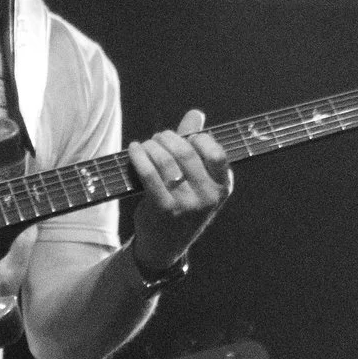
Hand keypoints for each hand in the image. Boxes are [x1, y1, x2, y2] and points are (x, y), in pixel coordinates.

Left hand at [125, 109, 232, 272]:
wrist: (165, 245)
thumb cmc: (182, 203)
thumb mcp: (196, 180)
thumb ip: (196, 146)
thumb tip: (196, 113)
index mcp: (223, 187)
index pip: (216, 153)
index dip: (197, 138)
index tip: (184, 138)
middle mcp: (208, 197)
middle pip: (185, 152)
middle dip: (167, 138)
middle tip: (158, 138)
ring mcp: (186, 204)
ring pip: (165, 160)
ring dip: (151, 145)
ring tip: (145, 145)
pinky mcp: (163, 209)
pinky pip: (148, 173)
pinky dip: (138, 156)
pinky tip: (134, 150)